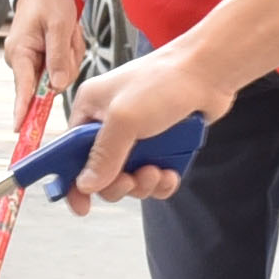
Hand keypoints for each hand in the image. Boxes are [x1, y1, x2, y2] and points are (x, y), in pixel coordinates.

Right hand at [3, 0, 86, 126]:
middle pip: (49, 84)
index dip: (23, 110)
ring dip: (70, 57)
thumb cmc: (48, 2)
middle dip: (66, 64)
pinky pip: (60, 69)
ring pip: (59, 77)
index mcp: (20, 52)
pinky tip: (66, 38)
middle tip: (69, 37)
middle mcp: (21, 61)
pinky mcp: (39, 62)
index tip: (20, 129)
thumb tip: (57, 86)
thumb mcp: (59, 25)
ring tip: (67, 34)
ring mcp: (30, 63)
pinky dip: (68, 55)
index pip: (23, 88)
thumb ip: (59, 56)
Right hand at [62, 47, 212, 204]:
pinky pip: (154, 177)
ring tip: (156, 171)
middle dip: (118, 183)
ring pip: (130, 179)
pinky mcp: (160, 145)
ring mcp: (137, 136)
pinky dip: (162, 181)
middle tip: (132, 179)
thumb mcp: (124, 118)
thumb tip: (85, 184)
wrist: (209, 72)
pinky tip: (170, 172)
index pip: (68, 153)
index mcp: (90, 110)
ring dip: (143, 183)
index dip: (73, 181)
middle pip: (101, 174)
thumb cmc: (164, 81)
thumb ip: (103, 154)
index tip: (82, 206)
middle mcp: (110, 124)